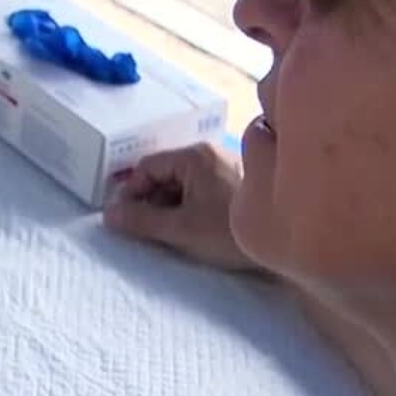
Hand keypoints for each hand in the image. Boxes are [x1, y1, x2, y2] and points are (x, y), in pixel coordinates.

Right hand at [102, 143, 260, 272]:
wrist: (287, 242)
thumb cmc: (230, 232)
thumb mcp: (180, 230)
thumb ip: (141, 222)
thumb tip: (108, 216)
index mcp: (194, 157)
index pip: (147, 167)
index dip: (130, 193)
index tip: (125, 219)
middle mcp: (211, 153)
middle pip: (164, 172)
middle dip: (151, 201)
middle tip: (146, 230)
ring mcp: (227, 166)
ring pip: (183, 182)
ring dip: (170, 205)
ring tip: (172, 233)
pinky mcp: (238, 182)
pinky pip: (202, 188)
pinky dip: (190, 206)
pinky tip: (195, 228)